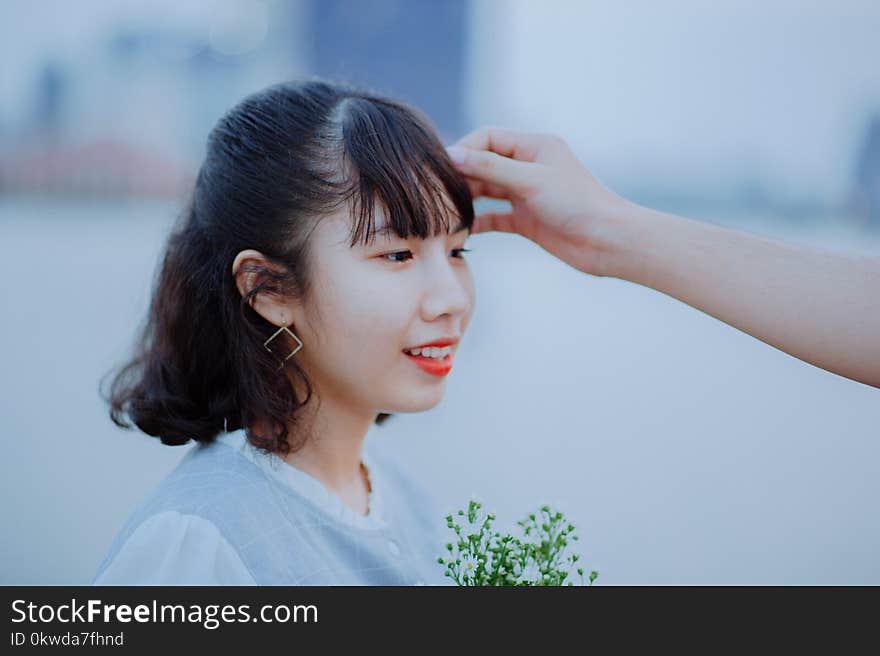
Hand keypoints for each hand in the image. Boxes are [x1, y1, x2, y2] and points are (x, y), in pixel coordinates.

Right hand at [446, 126, 635, 275]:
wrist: (608, 242)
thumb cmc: (577, 204)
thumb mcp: (530, 181)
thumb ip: (490, 167)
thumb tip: (452, 155)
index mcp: (534, 147)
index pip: (487, 138)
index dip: (464, 150)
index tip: (442, 169)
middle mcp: (529, 167)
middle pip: (484, 164)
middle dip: (461, 176)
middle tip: (437, 192)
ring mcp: (527, 195)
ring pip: (488, 191)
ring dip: (467, 199)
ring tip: (444, 210)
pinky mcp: (527, 221)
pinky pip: (495, 217)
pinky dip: (479, 221)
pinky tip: (461, 230)